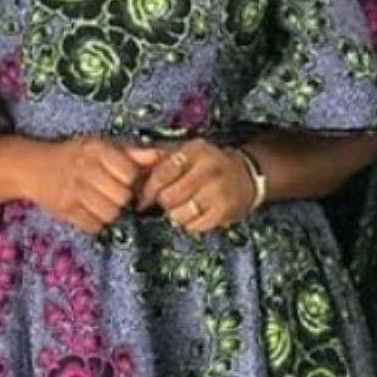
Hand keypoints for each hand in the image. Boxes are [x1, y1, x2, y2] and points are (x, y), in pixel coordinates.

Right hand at [27, 137, 165, 235]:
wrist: (34, 167)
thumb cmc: (75, 156)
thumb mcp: (101, 146)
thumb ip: (131, 152)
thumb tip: (160, 154)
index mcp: (96, 149)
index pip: (130, 173)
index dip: (131, 179)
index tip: (123, 178)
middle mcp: (84, 169)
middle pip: (122, 197)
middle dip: (121, 197)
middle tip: (111, 192)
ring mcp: (73, 192)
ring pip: (110, 214)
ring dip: (109, 211)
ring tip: (100, 201)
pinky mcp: (65, 211)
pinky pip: (94, 226)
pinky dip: (94, 222)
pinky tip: (88, 210)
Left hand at [134, 139, 255, 232]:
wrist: (245, 175)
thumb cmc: (206, 165)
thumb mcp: (185, 153)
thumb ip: (158, 160)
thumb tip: (130, 177)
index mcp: (195, 150)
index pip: (162, 173)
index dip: (148, 189)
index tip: (142, 199)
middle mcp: (209, 167)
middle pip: (169, 197)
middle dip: (164, 202)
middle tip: (170, 200)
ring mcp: (219, 190)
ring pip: (180, 214)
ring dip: (177, 214)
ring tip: (184, 206)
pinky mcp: (225, 211)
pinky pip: (194, 226)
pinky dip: (191, 223)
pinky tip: (196, 213)